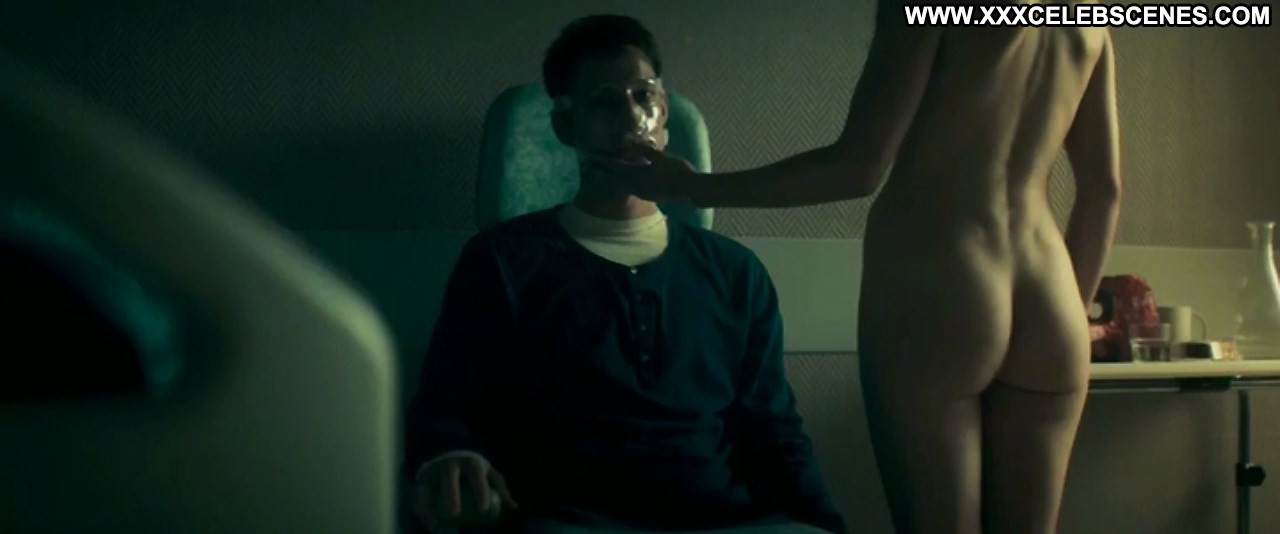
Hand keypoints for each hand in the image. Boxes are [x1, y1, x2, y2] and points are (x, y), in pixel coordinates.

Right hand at [413, 454, 517, 530]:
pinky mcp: (421, 477)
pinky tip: (426, 525)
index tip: (483, 510)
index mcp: (470, 461)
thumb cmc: (473, 471)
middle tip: (456, 515)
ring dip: (428, 506)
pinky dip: (420, 510)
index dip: (480, 490)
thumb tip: (513, 506)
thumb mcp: (488, 474)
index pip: (476, 474)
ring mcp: (433, 468)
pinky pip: (418, 495)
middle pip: (449, 476)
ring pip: (428, 486)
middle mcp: (450, 461)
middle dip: (451, 494)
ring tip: (434, 526)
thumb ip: (499, 488)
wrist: (448, 457)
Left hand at [583, 144, 698, 203]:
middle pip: (615, 178)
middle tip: (591, 165)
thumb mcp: (659, 156)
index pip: (614, 166)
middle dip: (603, 171)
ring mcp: (643, 193)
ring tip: (606, 174)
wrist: (692, 190)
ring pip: (622, 185)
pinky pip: (631, 189)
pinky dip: (625, 184)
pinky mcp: (650, 197)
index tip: (589, 156)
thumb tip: (624, 138)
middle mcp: (636, 186)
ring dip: (613, 178)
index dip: (601, 160)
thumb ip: (641, 148)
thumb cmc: (677, 170)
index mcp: (637, 174)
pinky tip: (628, 182)